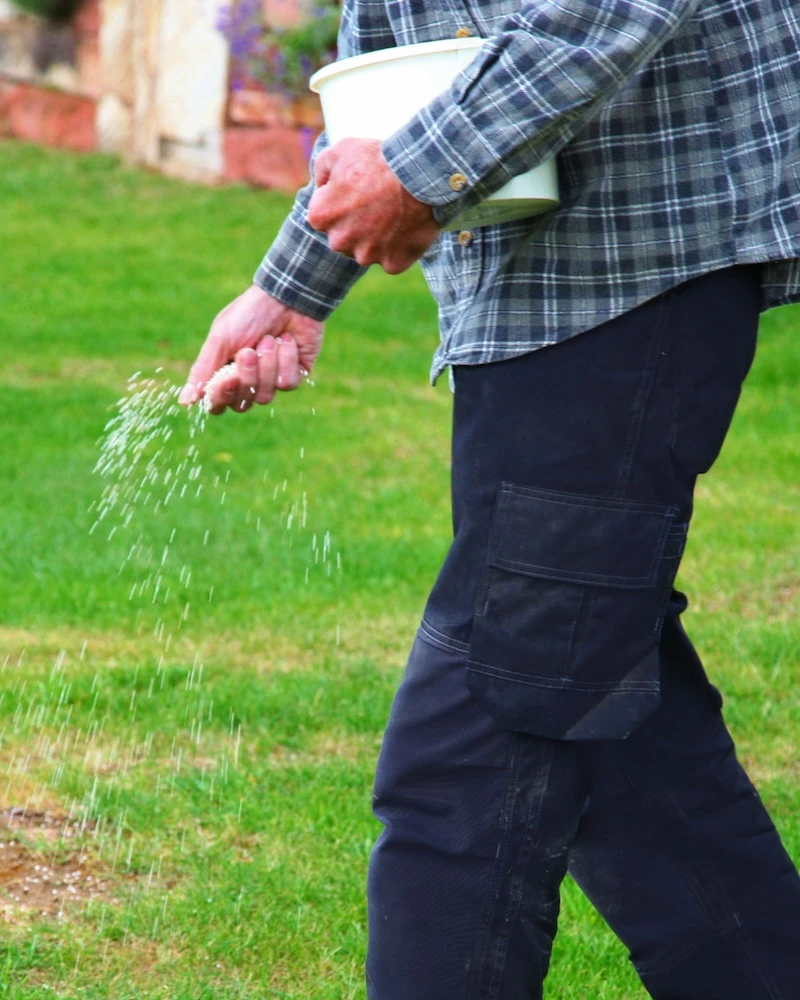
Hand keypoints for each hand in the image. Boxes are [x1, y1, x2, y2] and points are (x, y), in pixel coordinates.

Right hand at [178, 284, 323, 414]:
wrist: (287, 297)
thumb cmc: (248, 315)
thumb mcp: (221, 339)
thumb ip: (203, 370)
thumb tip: (185, 402)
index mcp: (224, 373)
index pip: (218, 404)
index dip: (222, 395)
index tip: (228, 376)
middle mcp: (247, 382)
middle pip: (242, 404)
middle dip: (246, 375)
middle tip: (249, 351)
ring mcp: (271, 381)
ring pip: (265, 397)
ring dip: (266, 365)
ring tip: (269, 339)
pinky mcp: (294, 376)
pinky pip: (287, 384)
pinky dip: (286, 360)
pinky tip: (287, 341)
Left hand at [308, 138, 439, 273]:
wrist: (419, 174)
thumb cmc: (378, 160)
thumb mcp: (340, 150)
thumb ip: (321, 169)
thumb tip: (321, 185)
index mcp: (320, 217)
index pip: (323, 214)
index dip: (339, 201)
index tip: (355, 190)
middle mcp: (339, 242)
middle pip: (344, 236)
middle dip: (355, 223)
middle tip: (375, 202)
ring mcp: (367, 256)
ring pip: (367, 250)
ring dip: (376, 237)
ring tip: (393, 214)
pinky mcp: (392, 264)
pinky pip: (392, 260)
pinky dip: (398, 248)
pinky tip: (406, 229)